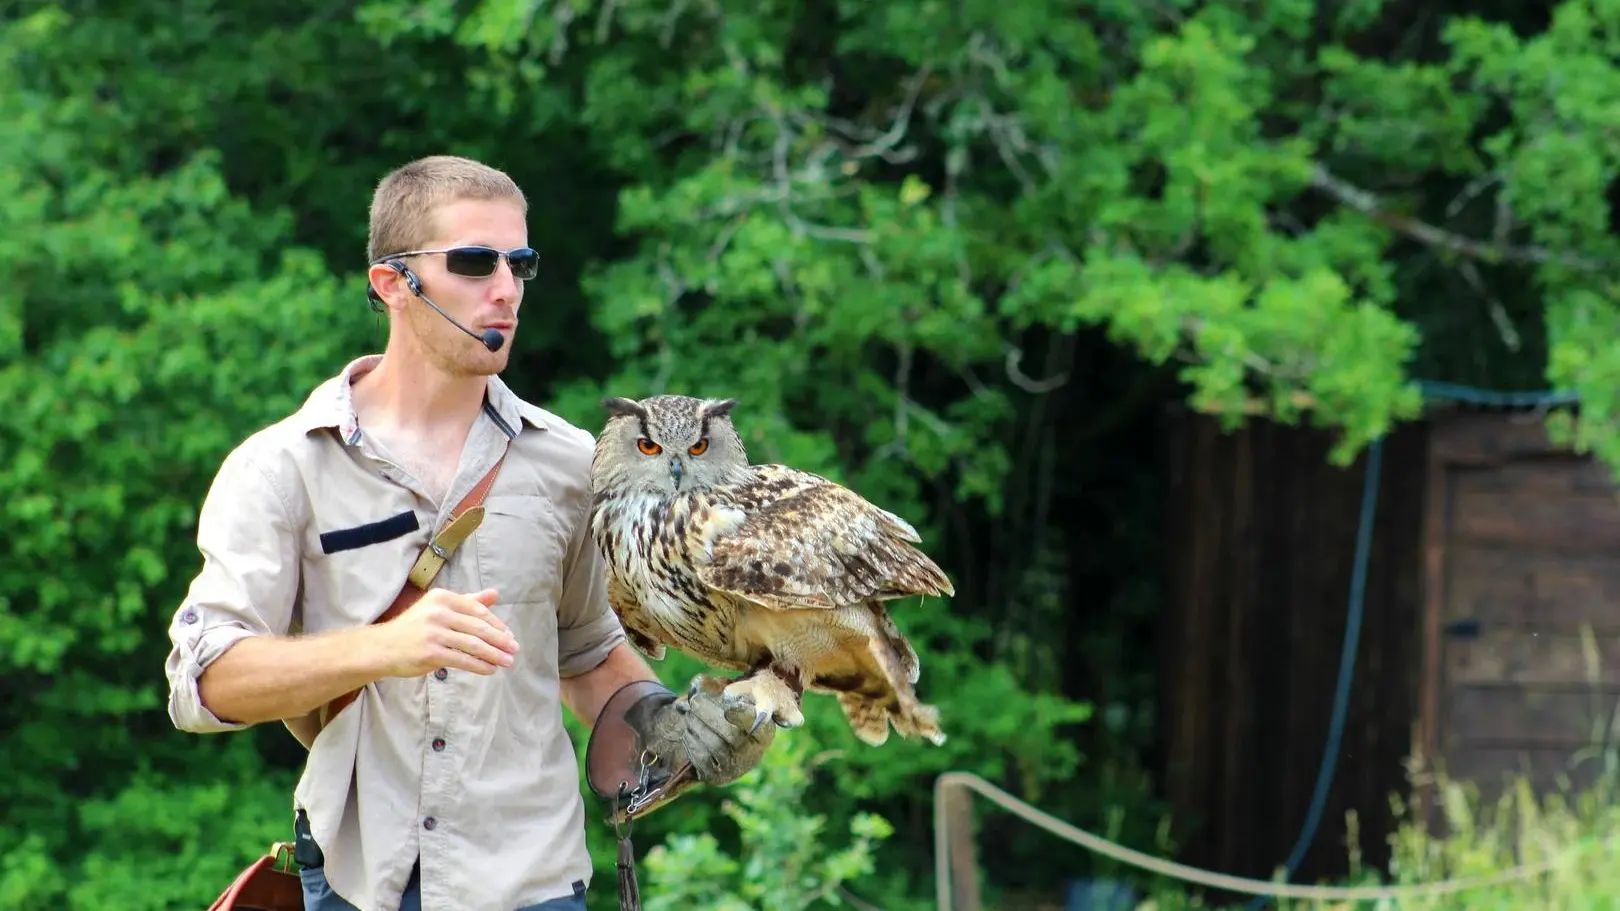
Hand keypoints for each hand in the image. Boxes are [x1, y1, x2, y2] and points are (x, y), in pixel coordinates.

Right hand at [375, 588, 519, 677]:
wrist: (383, 647)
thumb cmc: (414, 627)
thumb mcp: (439, 608)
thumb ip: (468, 601)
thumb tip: (495, 594)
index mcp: (443, 598)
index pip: (478, 610)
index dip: (497, 624)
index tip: (509, 636)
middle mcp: (439, 612)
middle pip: (479, 628)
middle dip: (500, 640)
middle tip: (514, 650)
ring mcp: (434, 633)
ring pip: (473, 645)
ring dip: (494, 655)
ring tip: (507, 662)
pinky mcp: (431, 653)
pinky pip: (463, 660)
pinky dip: (480, 665)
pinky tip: (490, 669)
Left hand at [635, 677, 775, 786]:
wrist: (721, 742)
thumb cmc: (728, 711)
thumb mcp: (728, 695)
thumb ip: (717, 686)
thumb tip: (698, 683)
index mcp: (764, 731)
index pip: (758, 724)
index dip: (743, 715)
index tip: (727, 704)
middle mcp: (754, 753)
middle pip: (731, 734)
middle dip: (709, 714)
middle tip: (694, 702)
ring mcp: (736, 768)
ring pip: (714, 745)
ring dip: (696, 726)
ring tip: (690, 715)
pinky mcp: (718, 776)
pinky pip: (701, 758)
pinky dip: (691, 741)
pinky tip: (689, 731)